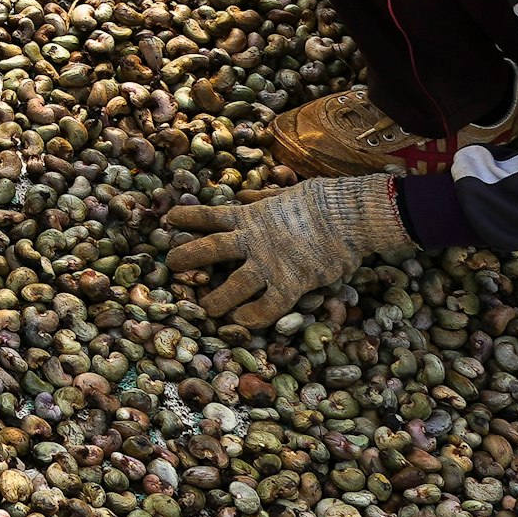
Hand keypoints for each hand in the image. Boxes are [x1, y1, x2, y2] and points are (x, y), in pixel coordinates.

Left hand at [163, 176, 408, 325]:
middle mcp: (254, 240)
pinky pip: (267, 307)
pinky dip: (253, 317)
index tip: (169, 219)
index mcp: (251, 216)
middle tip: (171, 264)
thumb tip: (243, 196)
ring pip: (234, 285)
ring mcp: (270, 262)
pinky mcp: (291, 282)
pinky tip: (241, 323)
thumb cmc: (322, 201)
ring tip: (204, 309)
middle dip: (188, 257)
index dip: (189, 218)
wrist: (348, 214)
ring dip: (216, 299)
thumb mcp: (285, 193)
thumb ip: (262, 198)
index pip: (211, 215)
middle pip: (211, 249)